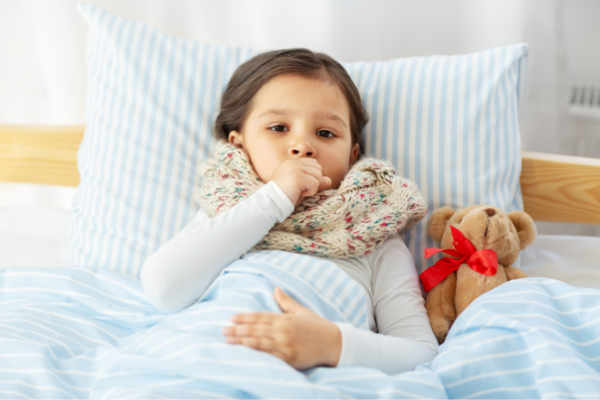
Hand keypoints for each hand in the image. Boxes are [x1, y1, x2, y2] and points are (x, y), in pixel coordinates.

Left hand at [222, 287, 341, 369]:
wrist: (334, 343)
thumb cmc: (317, 326)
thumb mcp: (301, 311)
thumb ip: (286, 301)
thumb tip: (275, 288)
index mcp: (285, 319)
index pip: (260, 317)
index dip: (245, 317)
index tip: (231, 317)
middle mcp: (284, 332)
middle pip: (256, 330)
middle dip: (238, 330)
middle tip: (223, 330)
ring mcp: (286, 346)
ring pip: (259, 344)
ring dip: (242, 342)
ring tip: (228, 341)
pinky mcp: (289, 360)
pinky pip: (269, 358)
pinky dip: (256, 356)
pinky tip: (245, 355)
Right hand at [271, 158, 331, 206]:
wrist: (272, 203)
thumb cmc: (286, 196)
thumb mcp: (303, 188)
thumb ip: (316, 182)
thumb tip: (329, 180)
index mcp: (293, 162)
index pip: (314, 164)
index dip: (312, 177)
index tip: (300, 185)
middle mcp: (293, 162)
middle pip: (318, 169)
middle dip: (313, 181)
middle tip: (300, 189)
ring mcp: (295, 168)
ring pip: (318, 176)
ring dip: (312, 187)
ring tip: (298, 191)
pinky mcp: (297, 177)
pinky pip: (315, 184)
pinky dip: (310, 192)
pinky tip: (298, 193)